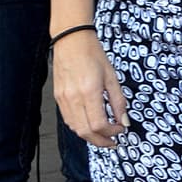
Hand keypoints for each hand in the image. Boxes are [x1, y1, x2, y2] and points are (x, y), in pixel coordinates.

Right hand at [52, 31, 127, 147]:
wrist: (71, 40)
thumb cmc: (92, 54)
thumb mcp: (111, 76)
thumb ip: (118, 101)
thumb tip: (124, 120)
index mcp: (89, 91)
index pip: (99, 124)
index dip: (111, 132)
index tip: (120, 129)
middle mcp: (74, 98)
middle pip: (86, 132)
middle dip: (101, 141)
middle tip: (112, 141)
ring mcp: (63, 99)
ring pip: (75, 129)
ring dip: (90, 136)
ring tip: (103, 136)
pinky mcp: (58, 98)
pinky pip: (68, 120)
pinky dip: (80, 127)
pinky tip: (90, 125)